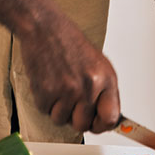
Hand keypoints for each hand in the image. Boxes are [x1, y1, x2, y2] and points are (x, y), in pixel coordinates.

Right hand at [18, 15, 120, 132]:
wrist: (45, 28)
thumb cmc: (70, 43)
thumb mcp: (98, 65)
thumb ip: (104, 91)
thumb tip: (106, 117)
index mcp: (106, 80)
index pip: (110, 118)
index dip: (101, 126)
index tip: (95, 124)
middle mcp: (89, 87)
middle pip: (83, 126)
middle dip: (75, 118)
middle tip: (70, 103)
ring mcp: (67, 90)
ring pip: (61, 120)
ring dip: (57, 109)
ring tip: (58, 88)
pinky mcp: (45, 91)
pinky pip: (44, 111)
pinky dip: (44, 102)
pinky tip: (48, 83)